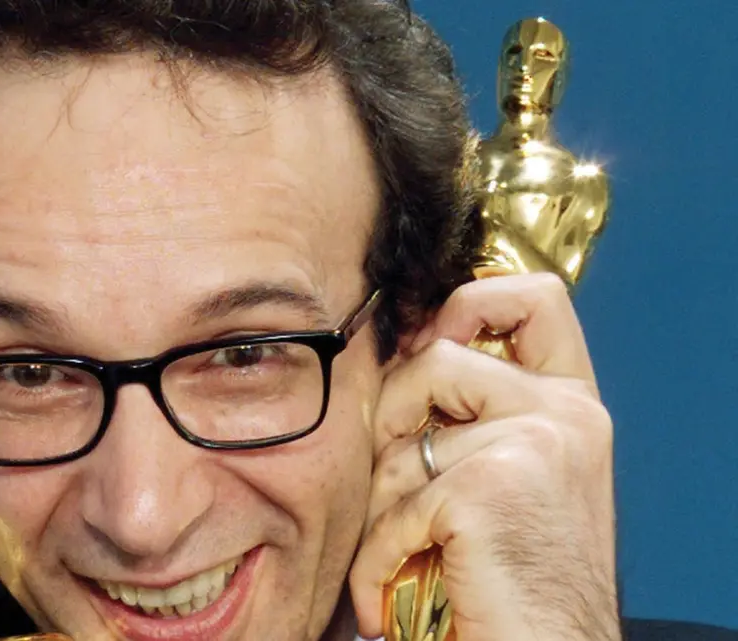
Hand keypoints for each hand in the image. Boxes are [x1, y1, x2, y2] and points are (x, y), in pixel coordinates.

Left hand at [349, 274, 619, 640]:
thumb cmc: (522, 578)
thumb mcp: (517, 476)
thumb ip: (479, 414)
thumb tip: (400, 353)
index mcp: (572, 405)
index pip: (535, 296)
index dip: (468, 302)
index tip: (429, 343)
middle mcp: (562, 414)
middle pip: (436, 355)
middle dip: (392, 412)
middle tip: (396, 477)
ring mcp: (529, 445)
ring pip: (400, 438)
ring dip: (382, 503)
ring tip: (403, 549)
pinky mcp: (485, 488)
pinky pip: (392, 506)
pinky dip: (377, 558)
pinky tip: (387, 591)